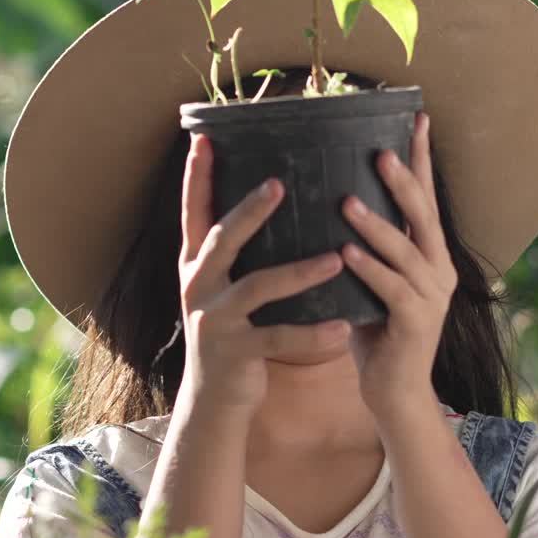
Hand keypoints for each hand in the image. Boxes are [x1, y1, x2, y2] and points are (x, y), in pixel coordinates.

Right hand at [178, 134, 351, 416]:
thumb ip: (236, 253)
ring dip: (299, 273)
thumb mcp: (224, 289)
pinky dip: (312, 335)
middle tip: (280, 183)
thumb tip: (267, 196)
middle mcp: (199, 287)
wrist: (215, 399)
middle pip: (223, 240)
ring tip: (336, 258)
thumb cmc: (232, 333)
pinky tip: (344, 328)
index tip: (205, 138)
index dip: (197, 177)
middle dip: (250, 211)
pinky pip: (279, 339)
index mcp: (197, 266)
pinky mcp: (236, 353)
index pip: (194, 212)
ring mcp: (215, 321)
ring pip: (258, 288)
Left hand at [340, 113, 455, 412]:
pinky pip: (391, 289)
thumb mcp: (371, 278)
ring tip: (347, 202)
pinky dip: (369, 269)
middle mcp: (438, 268)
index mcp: (430, 252)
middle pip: (424, 214)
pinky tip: (346, 253)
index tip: (416, 117)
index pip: (426, 196)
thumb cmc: (374, 328)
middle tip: (378, 152)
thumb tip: (330, 194)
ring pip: (406, 251)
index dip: (421, 157)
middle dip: (403, 180)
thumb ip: (364, 243)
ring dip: (377, 225)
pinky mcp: (417, 323)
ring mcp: (431, 296)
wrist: (394, 391)